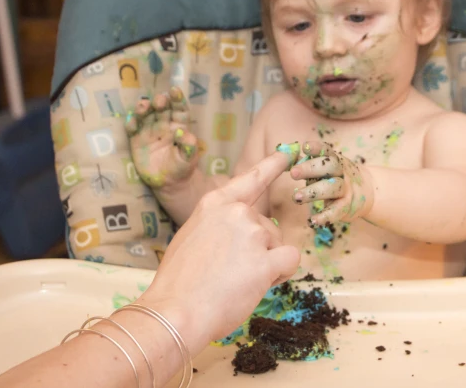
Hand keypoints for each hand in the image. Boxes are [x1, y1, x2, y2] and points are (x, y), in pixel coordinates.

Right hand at [125, 87, 202, 188]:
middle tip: (159, 101)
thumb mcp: (189, 158)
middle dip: (160, 101)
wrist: (169, 184)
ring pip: (145, 115)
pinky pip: (132, 129)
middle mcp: (163, 125)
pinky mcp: (137, 140)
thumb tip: (183, 132)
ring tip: (143, 106)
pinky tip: (132, 122)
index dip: (177, 99)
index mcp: (179, 125)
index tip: (175, 90)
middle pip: (161, 108)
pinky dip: (131, 123)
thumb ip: (189, 146)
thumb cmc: (182, 167)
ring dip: (143, 108)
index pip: (179, 109)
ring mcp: (149, 131)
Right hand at [137, 151, 299, 355]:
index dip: (272, 165)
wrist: (175, 312)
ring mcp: (251, 234)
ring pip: (277, 245)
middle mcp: (236, 213)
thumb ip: (218, 227)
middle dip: (259, 249)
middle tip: (232, 272)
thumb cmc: (179, 283)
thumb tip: (239, 236)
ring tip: (238, 282)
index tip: (289, 152)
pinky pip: (290, 260)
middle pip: (267, 226)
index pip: (250, 178)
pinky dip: (281, 273)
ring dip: (267, 264)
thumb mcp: (191, 237)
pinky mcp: (265, 260)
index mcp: (214, 204)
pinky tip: (261, 284)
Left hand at [289, 140, 373, 224]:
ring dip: (313, 192)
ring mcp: (346, 189)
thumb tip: (283, 159)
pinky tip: (312, 220)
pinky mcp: (347, 206)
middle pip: (329, 167)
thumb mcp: (327, 167)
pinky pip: (336, 210)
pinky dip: (325, 216)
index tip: (304, 147)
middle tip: (293, 173)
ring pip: (332, 188)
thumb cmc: (336, 177)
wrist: (368, 191)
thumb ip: (309, 164)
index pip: (326, 150)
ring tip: (296, 197)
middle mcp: (342, 172)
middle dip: (310, 169)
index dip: (316, 148)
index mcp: (335, 159)